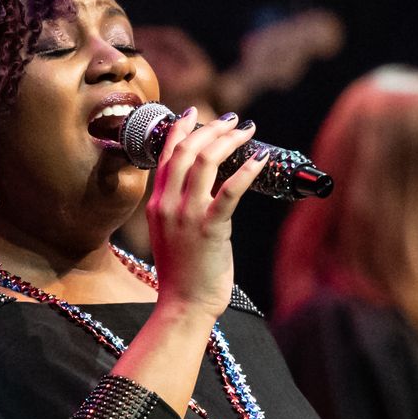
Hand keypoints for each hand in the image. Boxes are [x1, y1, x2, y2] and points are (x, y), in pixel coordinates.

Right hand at [144, 110, 266, 319]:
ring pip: (206, 162)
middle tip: (232, 119)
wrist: (183, 304)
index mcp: (156, 203)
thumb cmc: (182, 273)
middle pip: (187, 151)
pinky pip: (230, 191)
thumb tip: (201, 186)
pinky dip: (247, 171)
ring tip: (246, 131)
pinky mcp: (210, 229)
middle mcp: (167, 204)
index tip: (195, 113)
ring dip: (229, 141)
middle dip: (211, 128)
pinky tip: (261, 159)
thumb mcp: (169, 233)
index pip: (166, 154)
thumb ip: (176, 207)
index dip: (181, 129)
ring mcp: (187, 215)